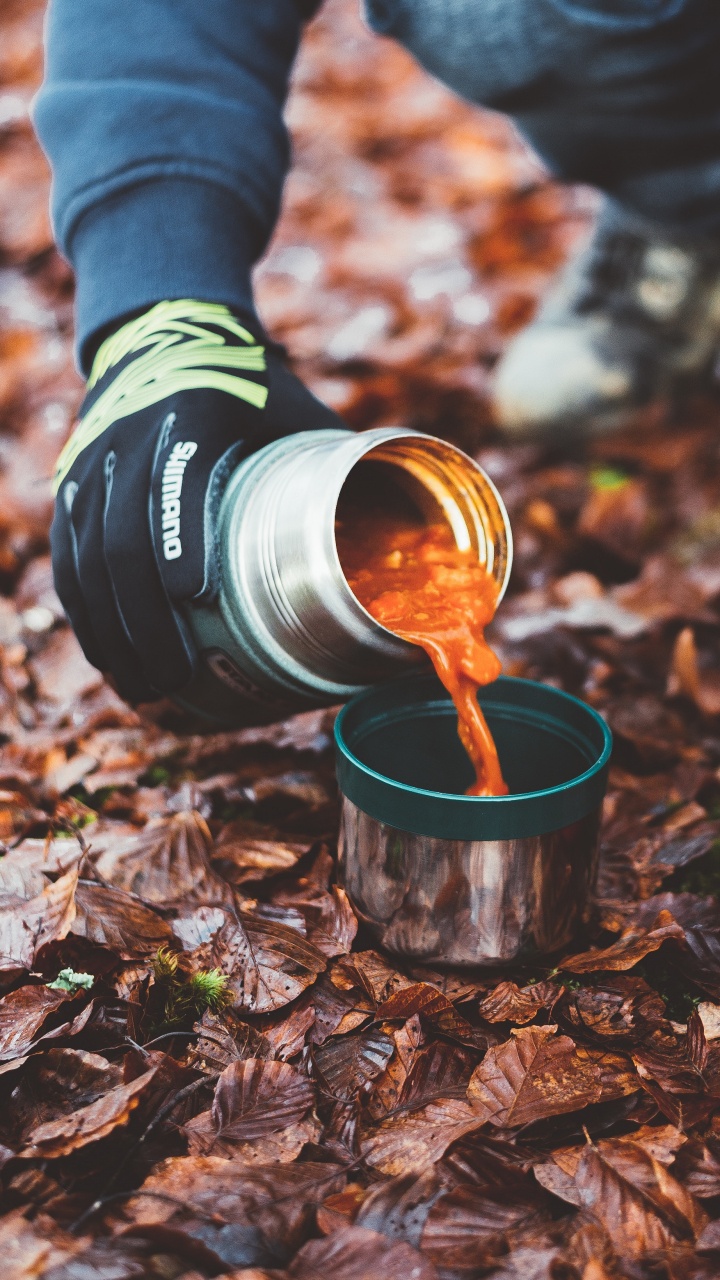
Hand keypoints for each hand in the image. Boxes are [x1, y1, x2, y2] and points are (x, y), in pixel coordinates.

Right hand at [51, 299, 344, 702]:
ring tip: (142, 688)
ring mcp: (92, 464)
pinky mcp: (71, 488)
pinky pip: (68, 559)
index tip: (196, 594)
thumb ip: (345, 470)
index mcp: (193, 409)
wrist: (169, 333)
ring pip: (85, 557)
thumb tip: (419, 547)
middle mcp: (128, 437)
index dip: (180, 535)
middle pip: (120, 535)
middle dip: (143, 616)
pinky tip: (109, 659)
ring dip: (110, 629)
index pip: (177, 474)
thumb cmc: (254, 388)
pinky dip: (86, 614)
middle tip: (177, 676)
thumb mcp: (300, 412)